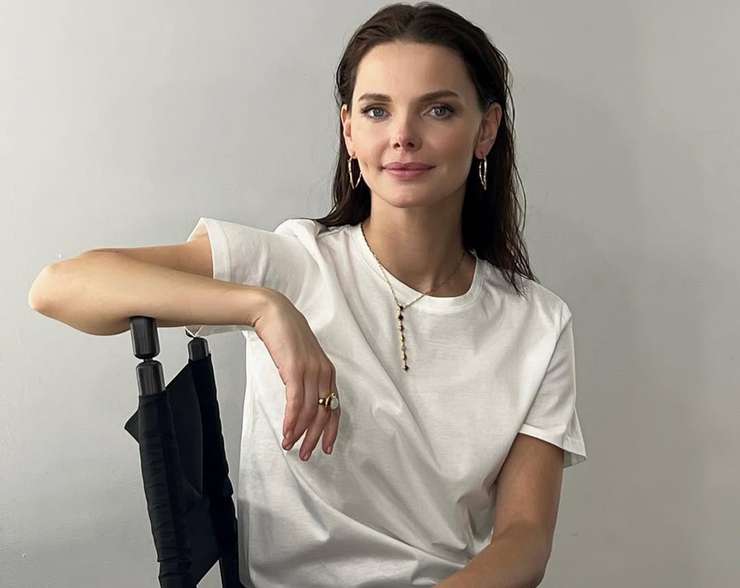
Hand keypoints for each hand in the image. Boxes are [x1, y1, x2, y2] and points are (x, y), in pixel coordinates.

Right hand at [252, 290, 339, 460]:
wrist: (274, 313)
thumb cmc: (286, 336)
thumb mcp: (301, 360)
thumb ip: (306, 378)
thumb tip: (301, 402)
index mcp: (327, 372)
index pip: (334, 407)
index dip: (331, 430)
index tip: (326, 447)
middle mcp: (324, 373)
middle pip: (324, 413)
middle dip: (315, 437)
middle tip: (306, 454)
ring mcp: (311, 371)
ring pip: (310, 411)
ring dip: (299, 432)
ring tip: (290, 446)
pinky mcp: (295, 369)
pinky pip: (296, 401)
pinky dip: (292, 420)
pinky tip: (287, 431)